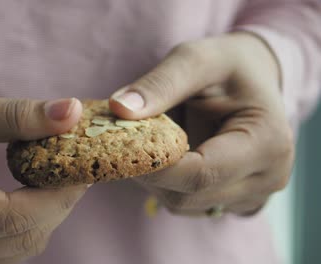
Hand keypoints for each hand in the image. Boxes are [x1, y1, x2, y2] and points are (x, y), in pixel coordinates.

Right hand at [0, 89, 85, 262]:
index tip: (84, 162)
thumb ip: (13, 115)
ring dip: (48, 213)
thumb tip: (72, 114)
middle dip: (59, 202)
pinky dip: (30, 222)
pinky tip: (35, 191)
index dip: (58, 193)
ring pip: (19, 250)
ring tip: (58, 173)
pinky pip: (7, 250)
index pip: (11, 218)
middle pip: (22, 240)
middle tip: (77, 163)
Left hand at [109, 33, 293, 215]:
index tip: (121, 146)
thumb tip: (119, 109)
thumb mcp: (195, 59)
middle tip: (129, 140)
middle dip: (150, 171)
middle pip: (189, 195)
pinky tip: (168, 155)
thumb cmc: (227, 64)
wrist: (253, 76)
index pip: (201, 173)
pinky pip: (188, 204)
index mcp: (267, 142)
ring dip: (157, 178)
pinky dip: (168, 184)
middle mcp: (268, 177)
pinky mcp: (235, 200)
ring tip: (154, 141)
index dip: (154, 166)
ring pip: (183, 204)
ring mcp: (254, 195)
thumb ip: (159, 85)